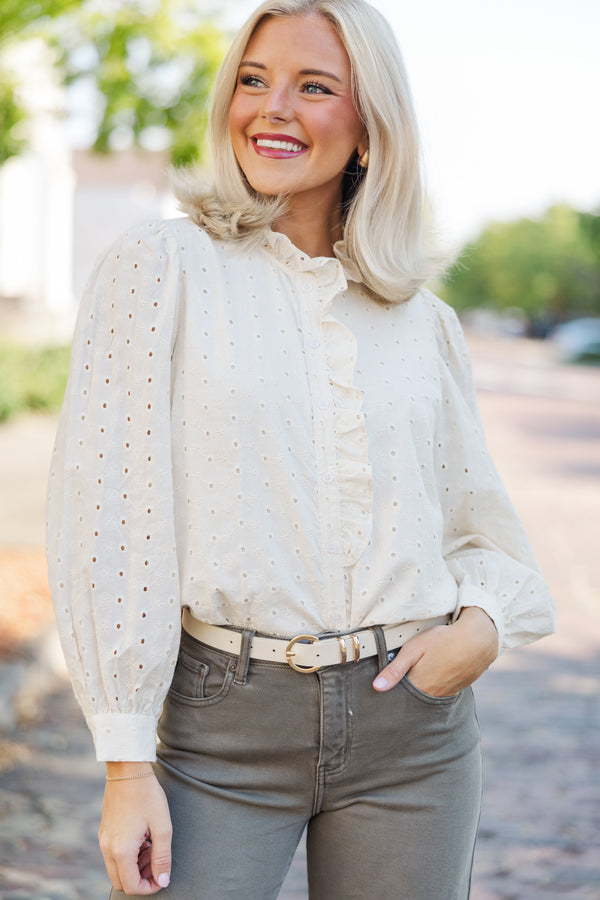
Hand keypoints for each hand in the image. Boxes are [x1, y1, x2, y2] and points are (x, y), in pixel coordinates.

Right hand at [99, 763, 172, 894]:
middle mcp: (107, 849)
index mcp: (121, 850)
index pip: (131, 886)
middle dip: (141, 878)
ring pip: (116, 869)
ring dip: (134, 867)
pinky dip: (128, 855)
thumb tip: (163, 881)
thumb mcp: (162, 827)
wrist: (128, 769)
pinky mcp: (104, 832)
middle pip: (121, 882)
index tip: (162, 877)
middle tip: (157, 861)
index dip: (149, 888)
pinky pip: (113, 855)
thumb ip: (162, 857)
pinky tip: (143, 837)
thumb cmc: (147, 796)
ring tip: (152, 846)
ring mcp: (104, 840)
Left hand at [372, 606, 498, 694]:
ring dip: (423, 685)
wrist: (478, 640)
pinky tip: (438, 669)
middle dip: (408, 687)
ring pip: (428, 694)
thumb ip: (395, 669)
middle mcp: (433, 695)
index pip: (399, 696)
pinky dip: (437, 683)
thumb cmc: (443, 641)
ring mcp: (447, 693)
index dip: (393, 688)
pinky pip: (442, 690)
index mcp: (419, 687)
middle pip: (413, 696)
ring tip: (425, 667)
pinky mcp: (458, 688)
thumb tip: (377, 687)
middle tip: (410, 669)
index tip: (388, 682)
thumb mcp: (413, 650)